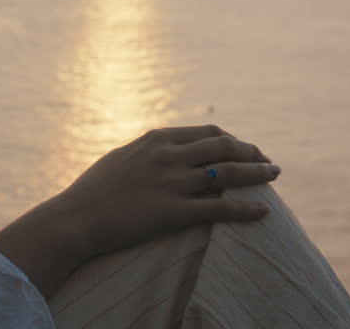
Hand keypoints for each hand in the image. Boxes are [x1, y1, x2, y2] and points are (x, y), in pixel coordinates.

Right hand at [53, 124, 278, 260]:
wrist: (76, 218)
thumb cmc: (92, 191)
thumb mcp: (121, 158)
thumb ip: (146, 152)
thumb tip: (161, 150)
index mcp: (156, 139)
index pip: (207, 132)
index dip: (233, 140)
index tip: (246, 149)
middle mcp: (168, 156)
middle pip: (224, 147)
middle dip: (252, 152)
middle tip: (268, 161)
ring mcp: (172, 183)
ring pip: (228, 173)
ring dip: (257, 174)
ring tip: (274, 176)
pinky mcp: (173, 212)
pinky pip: (220, 208)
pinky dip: (246, 208)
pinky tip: (263, 211)